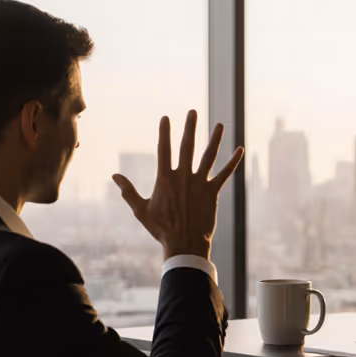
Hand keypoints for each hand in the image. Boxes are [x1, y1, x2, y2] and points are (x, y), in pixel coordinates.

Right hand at [112, 110, 243, 260]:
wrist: (184, 244)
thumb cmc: (161, 229)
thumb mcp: (140, 209)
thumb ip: (128, 191)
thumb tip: (115, 176)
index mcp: (165, 179)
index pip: (164, 149)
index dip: (165, 133)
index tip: (166, 118)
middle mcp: (183, 177)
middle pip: (187, 146)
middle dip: (190, 128)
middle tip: (192, 112)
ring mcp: (200, 184)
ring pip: (209, 156)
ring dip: (215, 139)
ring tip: (220, 124)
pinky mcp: (213, 193)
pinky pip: (225, 174)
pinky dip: (233, 162)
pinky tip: (240, 149)